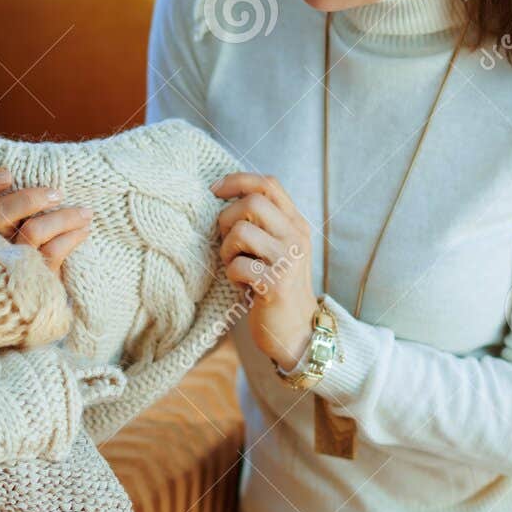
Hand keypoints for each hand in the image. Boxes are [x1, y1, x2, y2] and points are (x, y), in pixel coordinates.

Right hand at [0, 166, 91, 277]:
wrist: (78, 282)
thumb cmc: (67, 231)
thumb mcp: (54, 205)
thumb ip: (48, 184)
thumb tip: (67, 159)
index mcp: (3, 213)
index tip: (7, 175)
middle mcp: (3, 235)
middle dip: (29, 199)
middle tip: (58, 194)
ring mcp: (18, 257)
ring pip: (30, 232)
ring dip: (62, 218)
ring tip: (86, 214)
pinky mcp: (38, 275)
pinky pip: (52, 252)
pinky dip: (70, 237)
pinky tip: (84, 231)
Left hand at [211, 172, 318, 370]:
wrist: (297, 331)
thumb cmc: (277, 285)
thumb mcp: (277, 247)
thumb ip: (263, 222)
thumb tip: (222, 197)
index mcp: (296, 223)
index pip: (268, 184)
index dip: (237, 180)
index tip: (215, 190)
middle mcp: (296, 236)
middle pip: (251, 203)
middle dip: (226, 219)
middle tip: (227, 243)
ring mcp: (288, 260)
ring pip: (240, 232)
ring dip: (227, 250)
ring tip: (235, 266)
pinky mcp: (276, 285)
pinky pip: (237, 266)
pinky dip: (232, 275)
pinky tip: (242, 286)